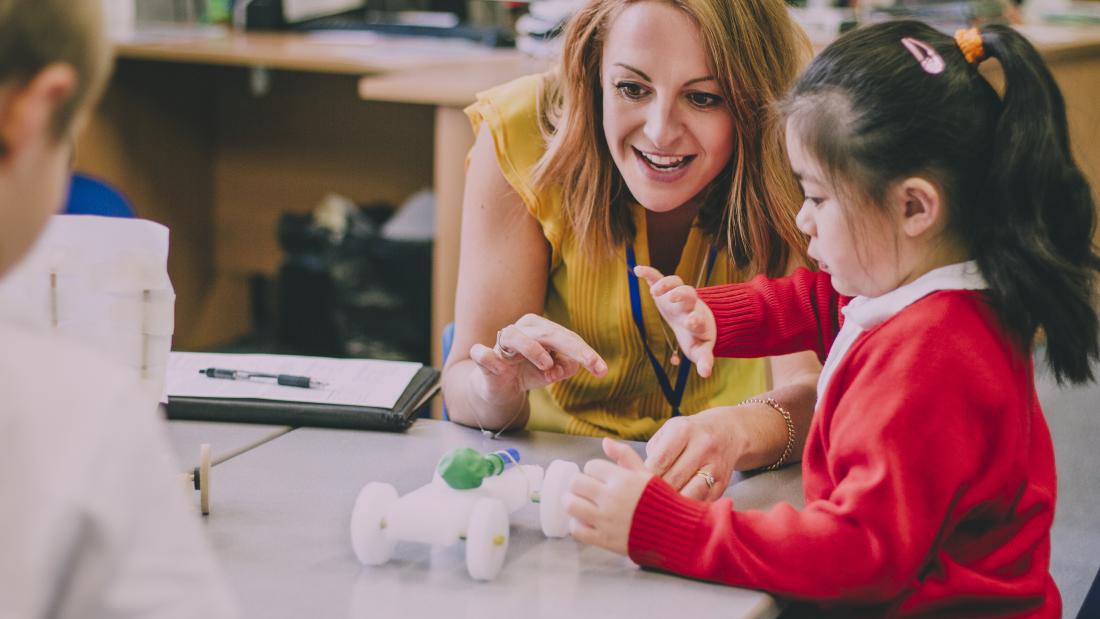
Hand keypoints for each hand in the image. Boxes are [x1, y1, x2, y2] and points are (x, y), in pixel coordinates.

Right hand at [468, 314, 607, 407]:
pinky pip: (483, 354)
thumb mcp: (551, 373)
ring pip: (515, 336)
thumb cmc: (527, 372)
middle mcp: (522, 330)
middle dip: (572, 348)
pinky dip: (487, 356)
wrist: (500, 388)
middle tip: (590, 364)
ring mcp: (501, 343)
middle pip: (548, 333)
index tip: (602, 371)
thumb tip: (572, 365)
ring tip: (547, 366)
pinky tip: (496, 364)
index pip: (567, 338)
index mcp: (540, 329)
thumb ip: (563, 367)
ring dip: (533, 349)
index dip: (586, 353)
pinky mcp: (485, 358)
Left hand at [565, 438, 652, 555]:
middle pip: (576, 483)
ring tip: (580, 504)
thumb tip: (605, 441)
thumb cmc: (662, 501)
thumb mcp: (646, 474)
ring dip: (572, 502)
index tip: (599, 478)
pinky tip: (585, 522)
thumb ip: (625, 456)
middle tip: (585, 489)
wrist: (675, 532)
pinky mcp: (604, 539)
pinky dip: (577, 525)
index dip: (594, 470)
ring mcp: (606, 520)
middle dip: (578, 484)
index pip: (591, 466)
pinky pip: (577, 530)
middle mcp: (611, 498)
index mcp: (622, 479)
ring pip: (570, 505)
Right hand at [633, 265, 715, 377]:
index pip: (698, 317)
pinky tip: (638, 270)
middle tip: (674, 299)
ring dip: (667, 284)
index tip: (693, 322)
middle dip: (682, 295)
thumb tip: (706, 374)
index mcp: (697, 321)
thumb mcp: (699, 349)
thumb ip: (704, 360)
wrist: (696, 319)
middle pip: (689, 294)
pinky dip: (649, 273)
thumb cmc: (696, 337)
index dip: (695, 319)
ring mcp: (677, 295)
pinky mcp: (666, 289)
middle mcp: (689, 305)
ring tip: (655, 291)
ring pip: (676, 283)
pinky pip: (658, 277)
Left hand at [644, 408, 744, 501]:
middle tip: (643, 498)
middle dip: (655, 491)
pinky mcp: (723, 484)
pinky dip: (687, 507)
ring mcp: (715, 467)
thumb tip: (635, 477)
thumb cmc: (687, 435)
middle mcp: (702, 447)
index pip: (658, 462)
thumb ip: (652, 453)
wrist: (727, 432)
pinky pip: (702, 502)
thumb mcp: (667, 432)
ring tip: (661, 505)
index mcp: (683, 431)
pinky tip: (677, 507)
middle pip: (673, 480)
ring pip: (690, 494)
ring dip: (673, 503)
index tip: (634, 485)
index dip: (643, 477)